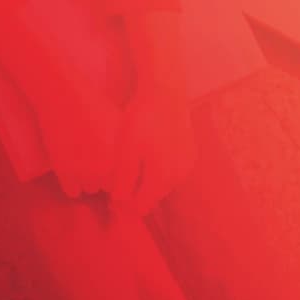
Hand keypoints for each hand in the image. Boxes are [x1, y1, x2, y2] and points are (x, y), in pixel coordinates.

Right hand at [29, 58, 121, 199]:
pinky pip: (72, 192)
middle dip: (104, 177)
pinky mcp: (64, 173)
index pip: (126, 182)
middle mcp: (107, 170)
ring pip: (90, 189)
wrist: (62, 97)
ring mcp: (85, 173)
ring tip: (82, 160)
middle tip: (95, 159)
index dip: (119, 172)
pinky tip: (70, 165)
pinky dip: (71, 183)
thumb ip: (129, 151)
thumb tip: (137, 169)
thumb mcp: (122, 127)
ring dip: (87, 179)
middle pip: (108, 187)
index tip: (111, 162)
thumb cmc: (94, 106)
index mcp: (123, 160)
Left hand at [110, 77, 195, 215]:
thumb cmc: (142, 119)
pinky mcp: (190, 153)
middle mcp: (179, 177)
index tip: (110, 202)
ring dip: (147, 184)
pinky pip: (171, 171)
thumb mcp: (126, 149)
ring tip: (129, 174)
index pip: (142, 206)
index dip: (125, 207)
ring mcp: (187, 165)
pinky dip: (158, 172)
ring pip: (163, 184)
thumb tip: (120, 202)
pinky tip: (147, 160)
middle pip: (154, 196)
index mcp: (162, 179)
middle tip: (117, 188)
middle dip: (136, 196)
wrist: (166, 92)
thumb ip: (124, 178)